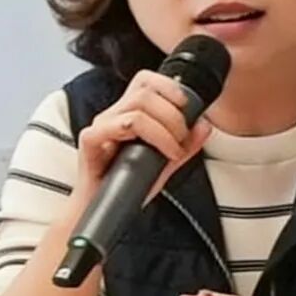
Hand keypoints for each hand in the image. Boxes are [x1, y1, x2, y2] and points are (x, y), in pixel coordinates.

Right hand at [74, 69, 211, 200]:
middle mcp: (113, 116)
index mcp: (127, 114)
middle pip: (145, 90)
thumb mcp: (164, 165)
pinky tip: (164, 155)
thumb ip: (185, 146)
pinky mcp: (91, 140)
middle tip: (183, 137)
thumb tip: (204, 125)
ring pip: (138, 106)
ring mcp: (101, 126)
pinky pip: (122, 125)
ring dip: (166, 126)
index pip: (145, 81)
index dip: (169, 86)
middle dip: (174, 113)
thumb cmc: (126, 188)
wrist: (99, 213)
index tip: (188, 106)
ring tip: (175, 148)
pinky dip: (153, 137)